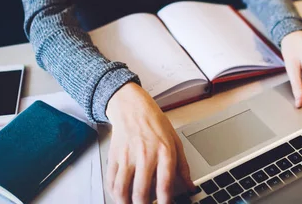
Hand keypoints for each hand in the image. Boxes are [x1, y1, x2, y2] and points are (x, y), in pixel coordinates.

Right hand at [105, 83, 193, 203]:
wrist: (132, 107)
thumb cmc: (154, 122)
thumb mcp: (175, 141)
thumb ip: (183, 167)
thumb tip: (190, 187)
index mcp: (164, 152)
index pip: (165, 185)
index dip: (165, 203)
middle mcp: (145, 155)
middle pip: (141, 193)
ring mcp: (128, 157)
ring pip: (122, 191)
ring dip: (127, 203)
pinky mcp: (114, 157)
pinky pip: (111, 182)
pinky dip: (114, 194)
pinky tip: (121, 195)